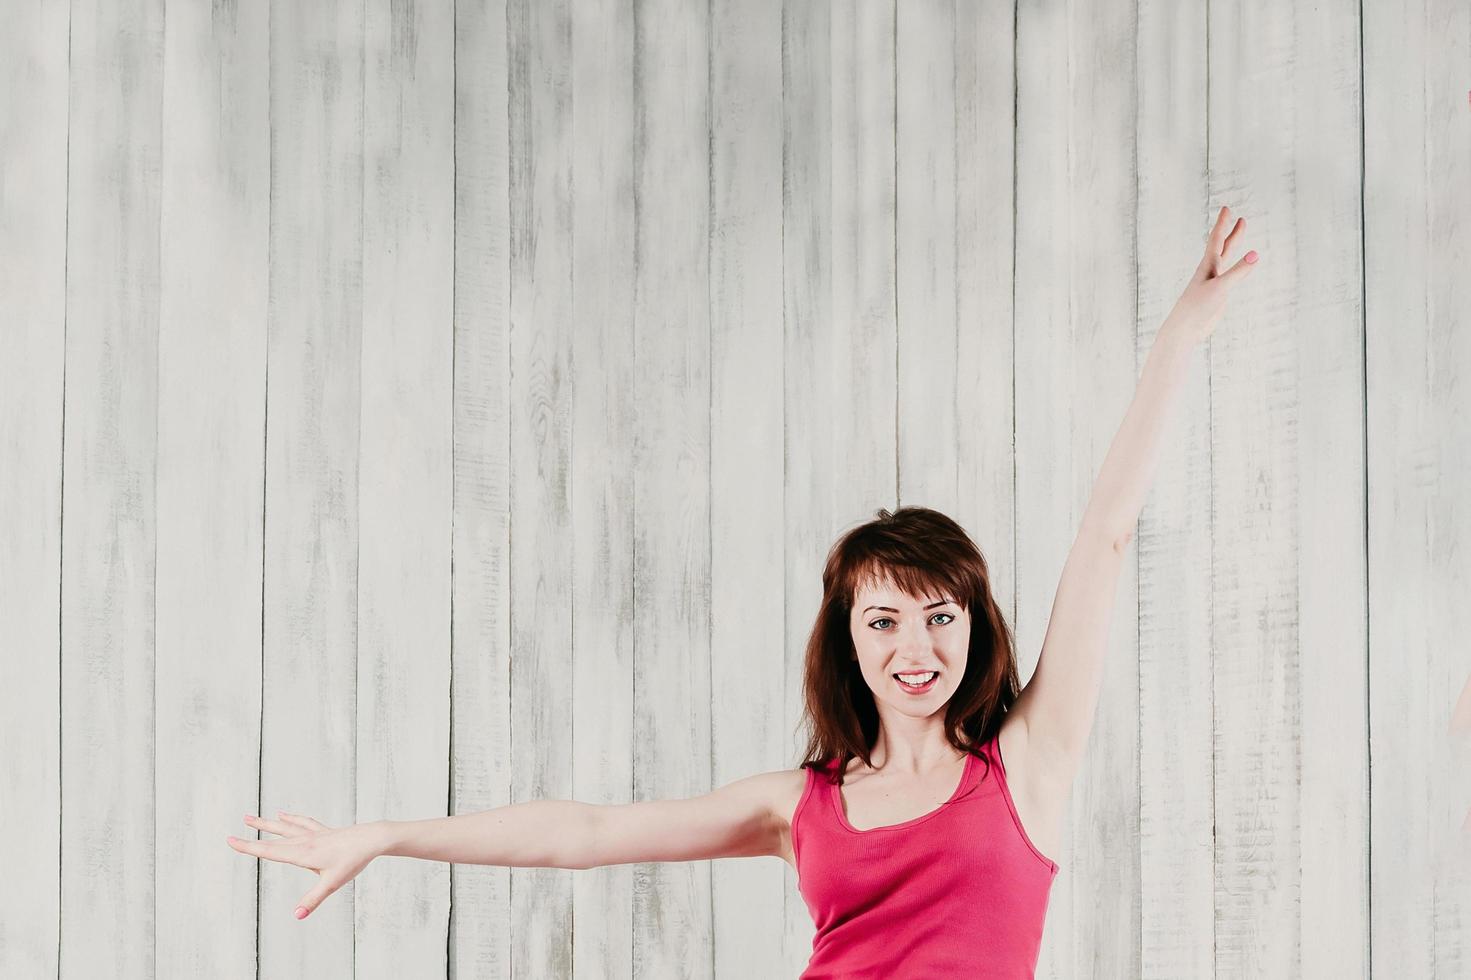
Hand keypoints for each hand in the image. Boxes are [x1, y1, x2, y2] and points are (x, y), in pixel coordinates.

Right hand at [227, 811, 383, 918]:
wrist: (372, 839)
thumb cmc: (353, 861)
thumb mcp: (332, 883)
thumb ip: (313, 900)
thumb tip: (296, 916)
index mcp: (303, 853)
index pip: (269, 851)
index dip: (248, 847)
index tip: (230, 840)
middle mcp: (305, 841)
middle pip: (274, 838)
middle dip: (253, 835)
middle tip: (234, 831)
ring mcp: (314, 834)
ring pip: (285, 827)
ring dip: (267, 823)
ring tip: (251, 817)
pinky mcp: (324, 831)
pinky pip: (303, 823)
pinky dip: (291, 819)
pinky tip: (284, 814)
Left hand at [1164, 205, 1260, 345]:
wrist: (1185, 329)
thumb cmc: (1197, 308)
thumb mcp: (1221, 288)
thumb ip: (1238, 272)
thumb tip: (1255, 255)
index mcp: (1208, 266)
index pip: (1217, 239)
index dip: (1222, 224)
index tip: (1227, 208)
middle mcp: (1210, 271)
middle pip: (1223, 246)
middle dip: (1231, 231)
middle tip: (1238, 217)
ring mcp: (1214, 282)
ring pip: (1226, 258)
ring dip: (1233, 245)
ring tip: (1239, 233)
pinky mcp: (1217, 294)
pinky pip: (1230, 275)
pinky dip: (1236, 266)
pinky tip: (1240, 266)